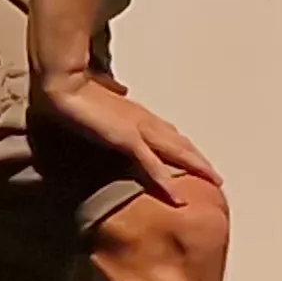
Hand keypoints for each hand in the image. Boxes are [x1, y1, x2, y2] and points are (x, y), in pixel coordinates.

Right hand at [35, 69, 223, 205]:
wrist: (65, 83)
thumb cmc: (77, 89)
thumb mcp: (98, 95)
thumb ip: (111, 95)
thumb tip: (118, 90)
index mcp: (138, 113)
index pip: (169, 132)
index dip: (184, 146)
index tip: (196, 157)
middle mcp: (145, 120)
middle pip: (180, 143)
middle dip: (199, 160)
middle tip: (216, 176)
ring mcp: (139, 129)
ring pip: (176, 152)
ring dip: (196, 167)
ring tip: (214, 182)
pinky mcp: (127, 139)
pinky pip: (151, 165)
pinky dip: (165, 181)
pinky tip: (177, 197)